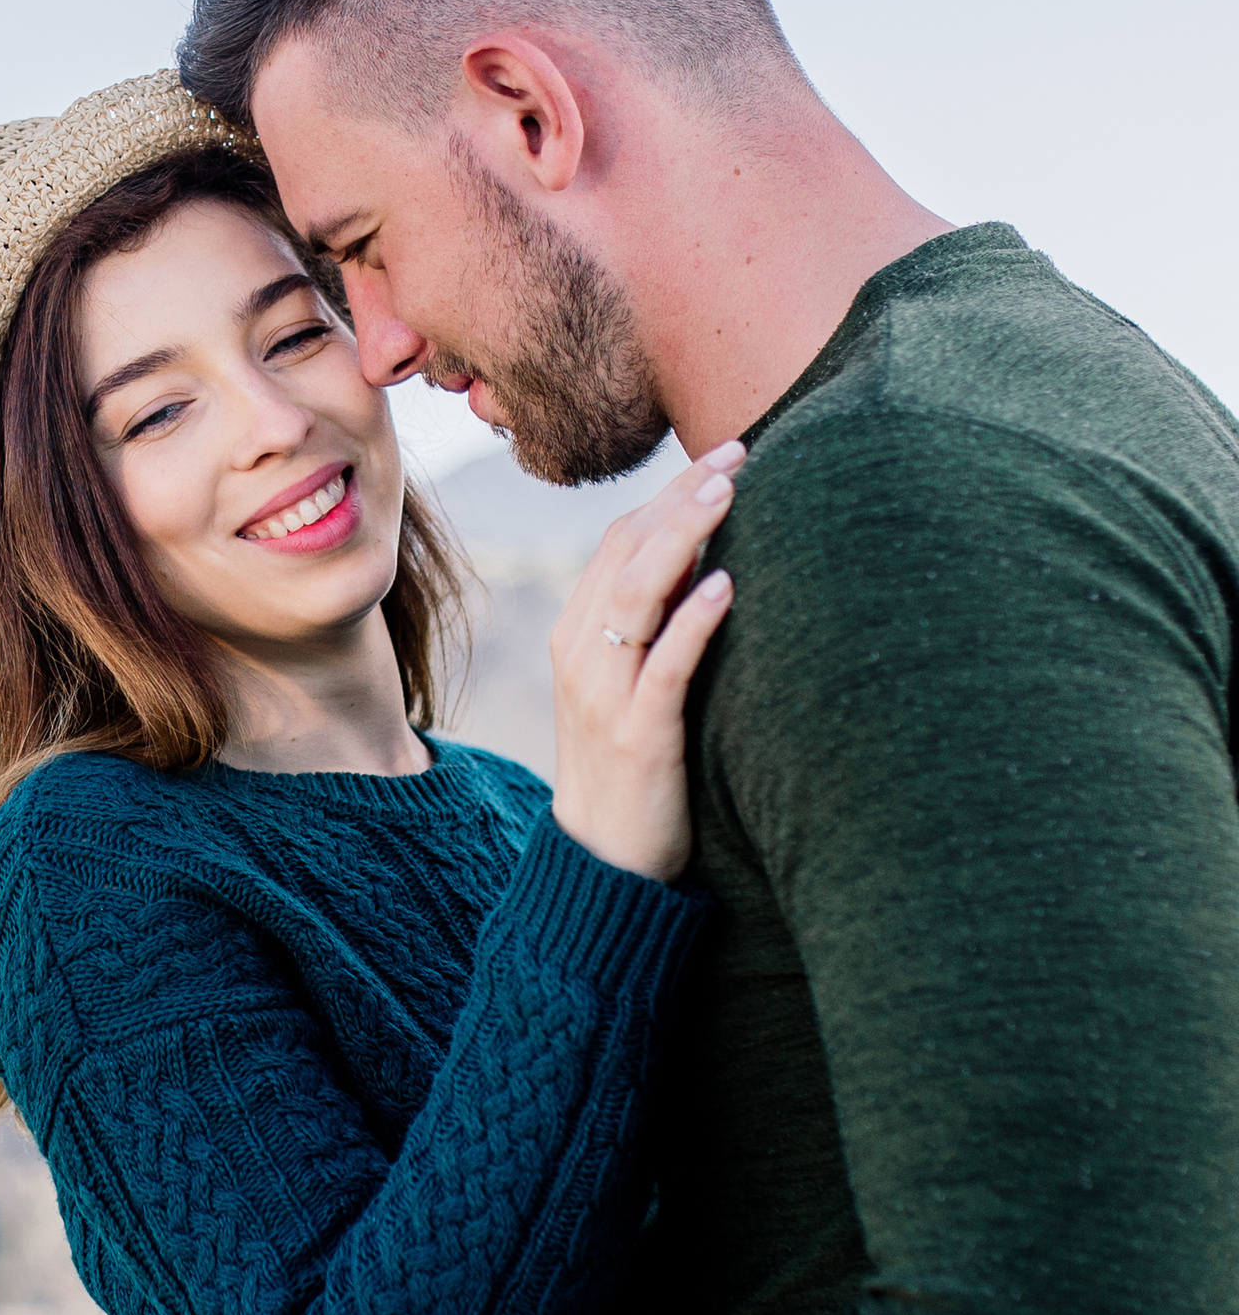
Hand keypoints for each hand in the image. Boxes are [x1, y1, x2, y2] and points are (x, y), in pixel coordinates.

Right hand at [547, 442, 743, 879]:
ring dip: (684, 539)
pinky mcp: (638, 734)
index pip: (617, 543)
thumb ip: (653, 631)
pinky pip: (664, 666)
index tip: (724, 458)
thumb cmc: (631, 770)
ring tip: (728, 494)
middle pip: (625, 554)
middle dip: (680, 498)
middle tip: (736, 453)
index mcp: (577, 637)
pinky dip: (693, 621)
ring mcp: (605, 693)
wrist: (602, 861)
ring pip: (637, 595)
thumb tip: (709, 568)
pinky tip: (726, 586)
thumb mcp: (629, 688)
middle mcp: (582, 655)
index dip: (668, 495)